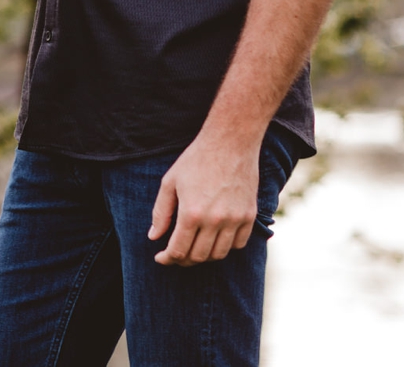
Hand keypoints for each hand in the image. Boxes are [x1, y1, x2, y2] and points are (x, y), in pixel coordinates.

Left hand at [148, 133, 259, 265]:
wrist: (230, 143)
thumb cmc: (195, 160)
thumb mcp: (170, 182)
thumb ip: (161, 212)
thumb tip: (153, 237)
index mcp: (191, 213)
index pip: (179, 250)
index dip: (167, 258)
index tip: (160, 258)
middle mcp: (215, 221)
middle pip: (199, 257)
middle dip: (183, 260)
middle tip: (175, 254)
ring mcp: (235, 220)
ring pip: (219, 254)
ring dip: (204, 256)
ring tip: (193, 247)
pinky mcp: (250, 216)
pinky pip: (239, 244)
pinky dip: (225, 247)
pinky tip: (214, 239)